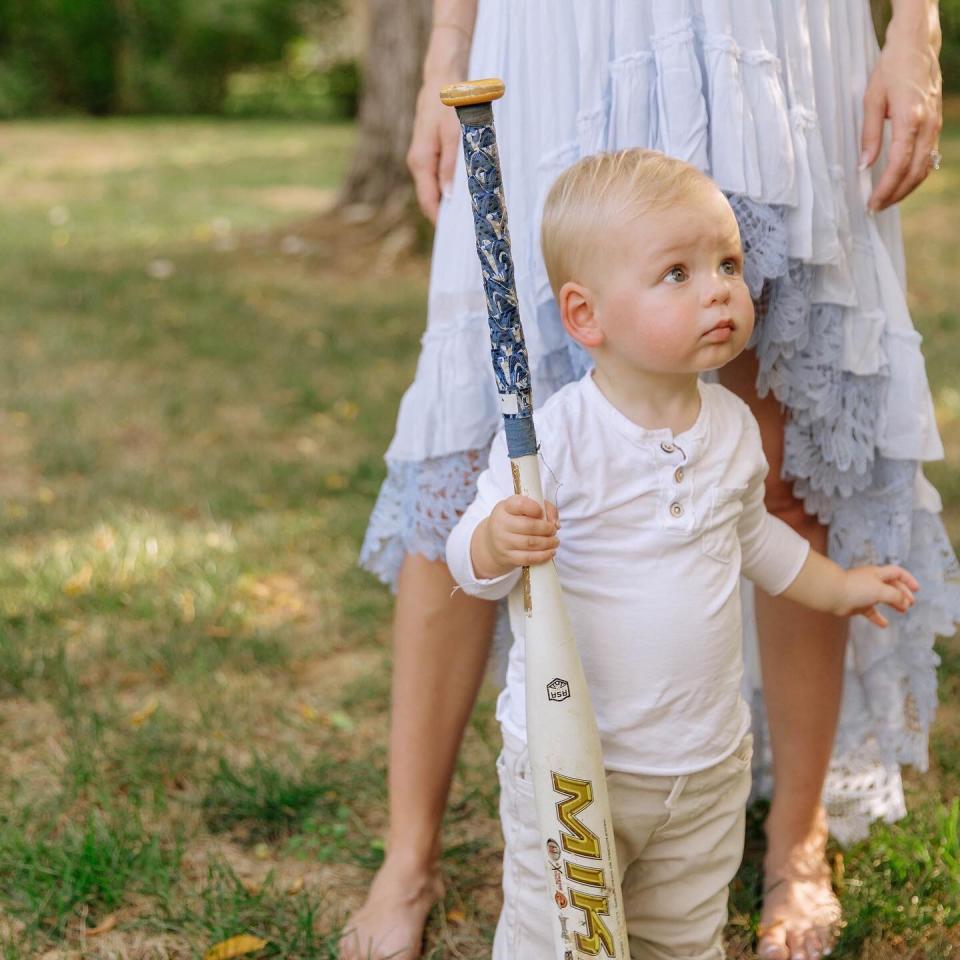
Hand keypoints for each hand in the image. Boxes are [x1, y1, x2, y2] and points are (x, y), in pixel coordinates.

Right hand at [407, 26, 471, 221]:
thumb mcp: (455, 135)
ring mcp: (424, 158)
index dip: (441, 221)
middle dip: (448, 215)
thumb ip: (451, 167)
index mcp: (421, 162)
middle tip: (469, 230)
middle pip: (432, 199)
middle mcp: (418, 163)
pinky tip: (466, 192)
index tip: (456, 237)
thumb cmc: (450, 104)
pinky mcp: (431, 152)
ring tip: (470, 215)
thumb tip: (449, 197)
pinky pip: (440, 177)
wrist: (443, 78)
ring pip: (437, 188)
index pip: (428, 202)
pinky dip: (451, 187)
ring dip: (452, 202)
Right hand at [471, 496, 559, 579]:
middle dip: (547, 529)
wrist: (492, 542)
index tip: (541, 512)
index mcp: (506, 507)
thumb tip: (555, 523)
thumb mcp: (524, 508)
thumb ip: (545, 508)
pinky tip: (550, 552)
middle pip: (529, 526)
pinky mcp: (507, 557)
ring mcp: (503, 541)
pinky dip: (543, 556)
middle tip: (553, 530)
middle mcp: (501, 523)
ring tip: (554, 541)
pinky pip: (528, 558)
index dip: (535, 508)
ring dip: (548, 543)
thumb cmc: (513, 521)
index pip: (520, 504)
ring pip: (531, 543)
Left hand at [835, 565, 918, 627]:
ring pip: (882, 598)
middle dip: (903, 593)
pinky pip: (870, 612)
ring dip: (894, 604)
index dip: (908, 579)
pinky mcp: (857, 605)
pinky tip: (884, 624)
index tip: (917, 589)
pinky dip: (878, 618)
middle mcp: (871, 582)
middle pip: (892, 586)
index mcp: (878, 574)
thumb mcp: (881, 590)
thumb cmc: (857, 588)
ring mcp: (864, 593)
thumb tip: (905, 601)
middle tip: (910, 604)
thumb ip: (896, 595)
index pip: (897, 572)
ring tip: (903, 611)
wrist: (832, 595)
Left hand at [861, 6, 941, 210]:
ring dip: (906, 188)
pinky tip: (900, 182)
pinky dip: (915, 174)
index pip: (898, 164)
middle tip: (876, 208)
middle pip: (914, 171)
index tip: (872, 203)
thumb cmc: (891, 69)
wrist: (917, 45)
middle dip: (895, 194)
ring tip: (886, 200)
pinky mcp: (936, 124)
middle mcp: (927, 124)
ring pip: (925, 167)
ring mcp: (935, 125)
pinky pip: (928, 157)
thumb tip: (863, 166)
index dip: (886, 188)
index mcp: (910, 118)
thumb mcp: (871, 100)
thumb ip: (868, 135)